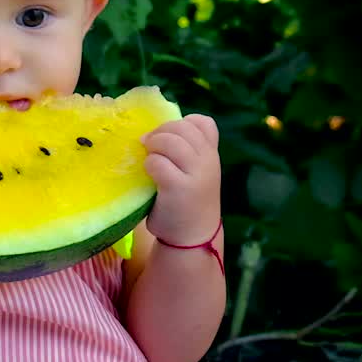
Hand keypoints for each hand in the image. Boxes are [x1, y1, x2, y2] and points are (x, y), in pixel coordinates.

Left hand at [141, 114, 220, 244]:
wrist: (192, 238)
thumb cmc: (189, 202)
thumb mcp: (197, 173)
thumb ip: (189, 152)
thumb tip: (156, 132)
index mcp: (213, 154)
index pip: (204, 123)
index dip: (182, 124)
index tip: (170, 138)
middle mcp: (208, 161)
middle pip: (183, 127)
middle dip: (161, 132)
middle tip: (148, 144)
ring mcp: (196, 174)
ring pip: (170, 140)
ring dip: (153, 145)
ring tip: (148, 157)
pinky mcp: (178, 187)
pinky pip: (157, 162)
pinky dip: (148, 164)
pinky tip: (149, 175)